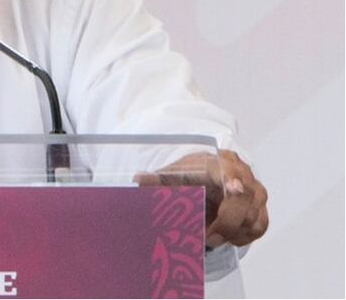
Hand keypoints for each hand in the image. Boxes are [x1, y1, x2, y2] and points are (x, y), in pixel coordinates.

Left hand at [136, 150, 267, 247]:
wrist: (201, 178)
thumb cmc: (185, 177)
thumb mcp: (168, 178)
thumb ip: (154, 180)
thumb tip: (139, 179)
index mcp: (219, 162)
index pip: (231, 169)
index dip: (233, 180)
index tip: (232, 189)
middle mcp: (242, 173)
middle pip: (246, 200)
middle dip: (226, 223)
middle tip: (207, 237)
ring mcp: (254, 190)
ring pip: (254, 217)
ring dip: (233, 232)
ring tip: (210, 236)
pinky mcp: (259, 207)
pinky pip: (259, 226)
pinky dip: (243, 236)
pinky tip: (225, 237)